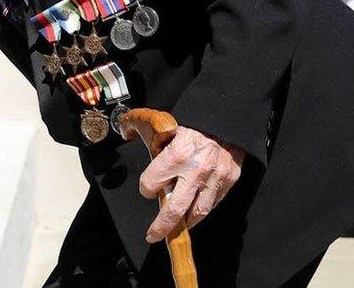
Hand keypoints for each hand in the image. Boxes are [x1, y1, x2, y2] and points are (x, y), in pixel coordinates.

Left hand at [138, 126, 244, 242]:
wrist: (226, 119)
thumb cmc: (193, 123)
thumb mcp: (166, 125)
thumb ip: (141, 128)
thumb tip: (124, 131)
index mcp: (176, 155)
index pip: (151, 184)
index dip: (146, 188)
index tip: (148, 188)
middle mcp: (195, 170)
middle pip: (174, 209)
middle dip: (161, 227)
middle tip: (153, 235)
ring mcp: (214, 178)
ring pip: (197, 212)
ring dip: (185, 222)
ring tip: (177, 227)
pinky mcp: (229, 180)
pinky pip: (213, 203)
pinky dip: (202, 209)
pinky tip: (194, 211)